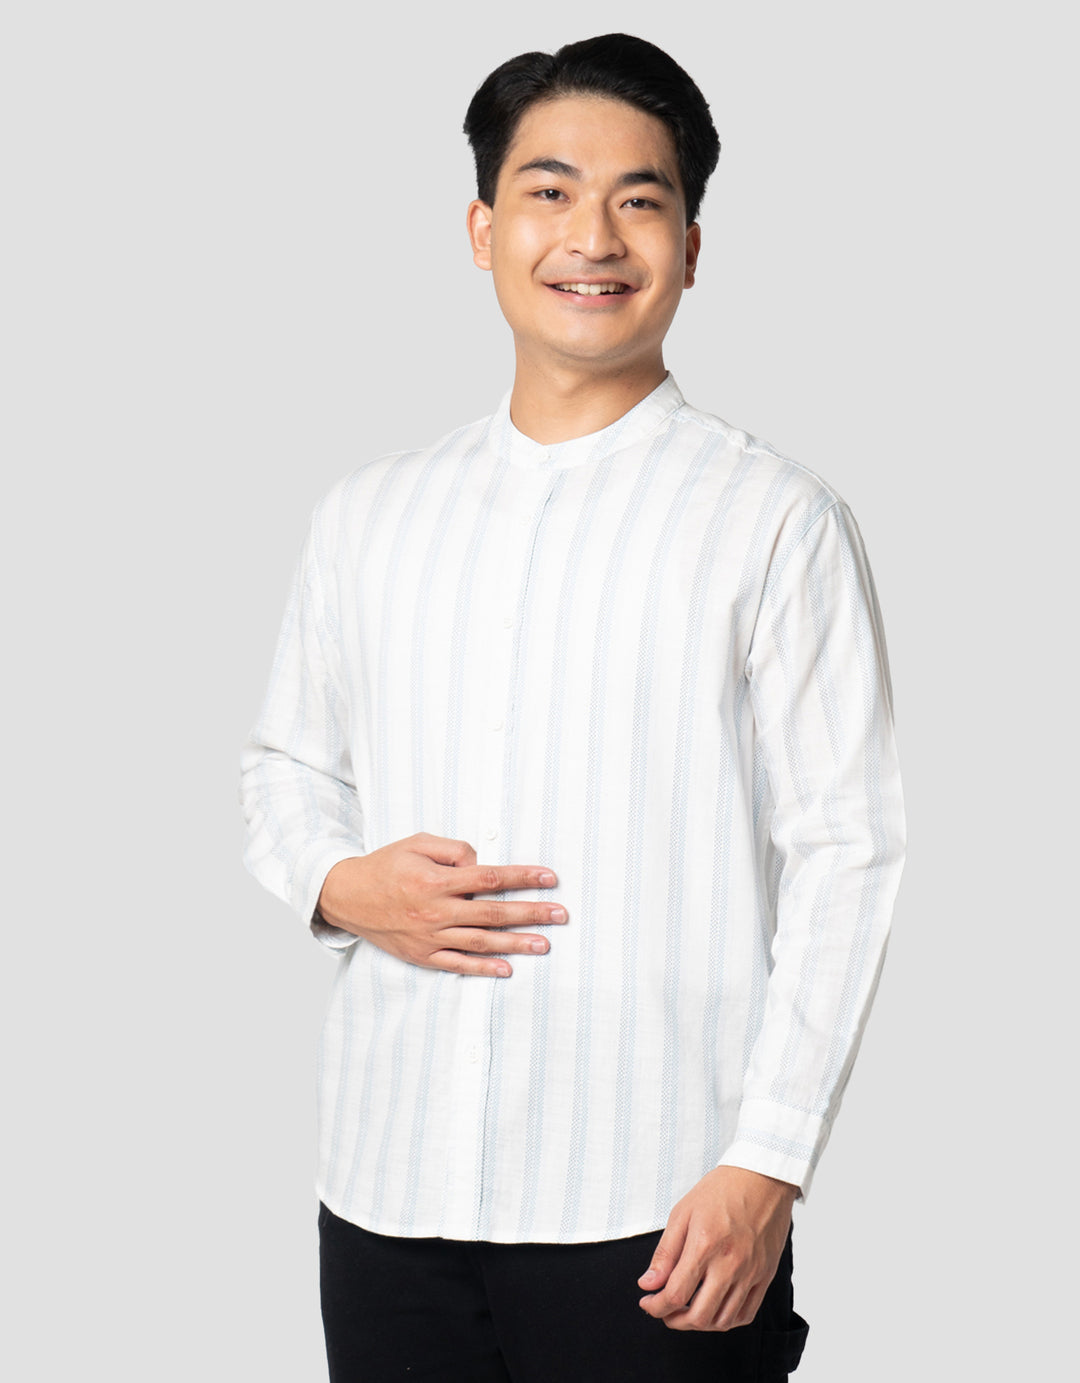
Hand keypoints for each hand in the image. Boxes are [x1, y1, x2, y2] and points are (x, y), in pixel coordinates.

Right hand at [315, 832, 565, 976]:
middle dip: (530, 913)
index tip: (549, 877)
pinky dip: (483, 968)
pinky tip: (507, 968)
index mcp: (434, 880)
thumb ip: (454, 850)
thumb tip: (483, 862)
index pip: (489, 878)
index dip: (522, 878)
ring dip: (516, 944)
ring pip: (480, 943)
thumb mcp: (417, 843)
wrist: (347, 896)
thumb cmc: (386, 865)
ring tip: (544, 943)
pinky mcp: (422, 955)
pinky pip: (458, 964)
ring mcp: (429, 937)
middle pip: (492, 914)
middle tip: (560, 914)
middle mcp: (435, 911)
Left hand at [637, 1166, 797, 1330]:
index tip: (648, 1302)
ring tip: (686, 1311)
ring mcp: (751, 1273)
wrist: (762, 1178)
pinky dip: (726, 1321)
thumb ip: (665, 1253)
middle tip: (664, 1311)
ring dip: (699, 1324)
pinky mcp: (765, 1276)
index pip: (675, 1294)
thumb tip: (648, 1284)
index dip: (656, 1306)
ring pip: (722, 1321)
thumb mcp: (682, 1213)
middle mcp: (730, 1264)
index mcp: (704, 1245)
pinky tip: (713, 1310)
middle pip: (699, 1316)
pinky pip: (746, 1314)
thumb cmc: (721, 1190)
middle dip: (674, 1320)